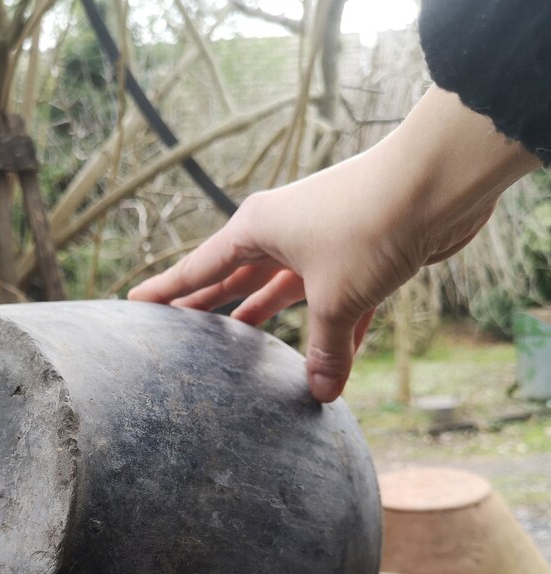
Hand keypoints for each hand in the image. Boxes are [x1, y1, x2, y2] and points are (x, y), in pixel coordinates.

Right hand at [129, 86, 539, 401]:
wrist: (439, 180)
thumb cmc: (371, 224)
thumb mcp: (337, 297)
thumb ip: (325, 348)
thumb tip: (323, 394)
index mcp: (258, 229)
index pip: (199, 267)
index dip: (166, 289)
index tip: (134, 303)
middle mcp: (283, 232)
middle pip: (235, 277)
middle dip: (210, 305)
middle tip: (178, 331)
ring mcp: (321, 242)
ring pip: (283, 288)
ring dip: (266, 316)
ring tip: (237, 344)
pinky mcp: (359, 255)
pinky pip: (335, 300)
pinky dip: (333, 329)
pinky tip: (329, 364)